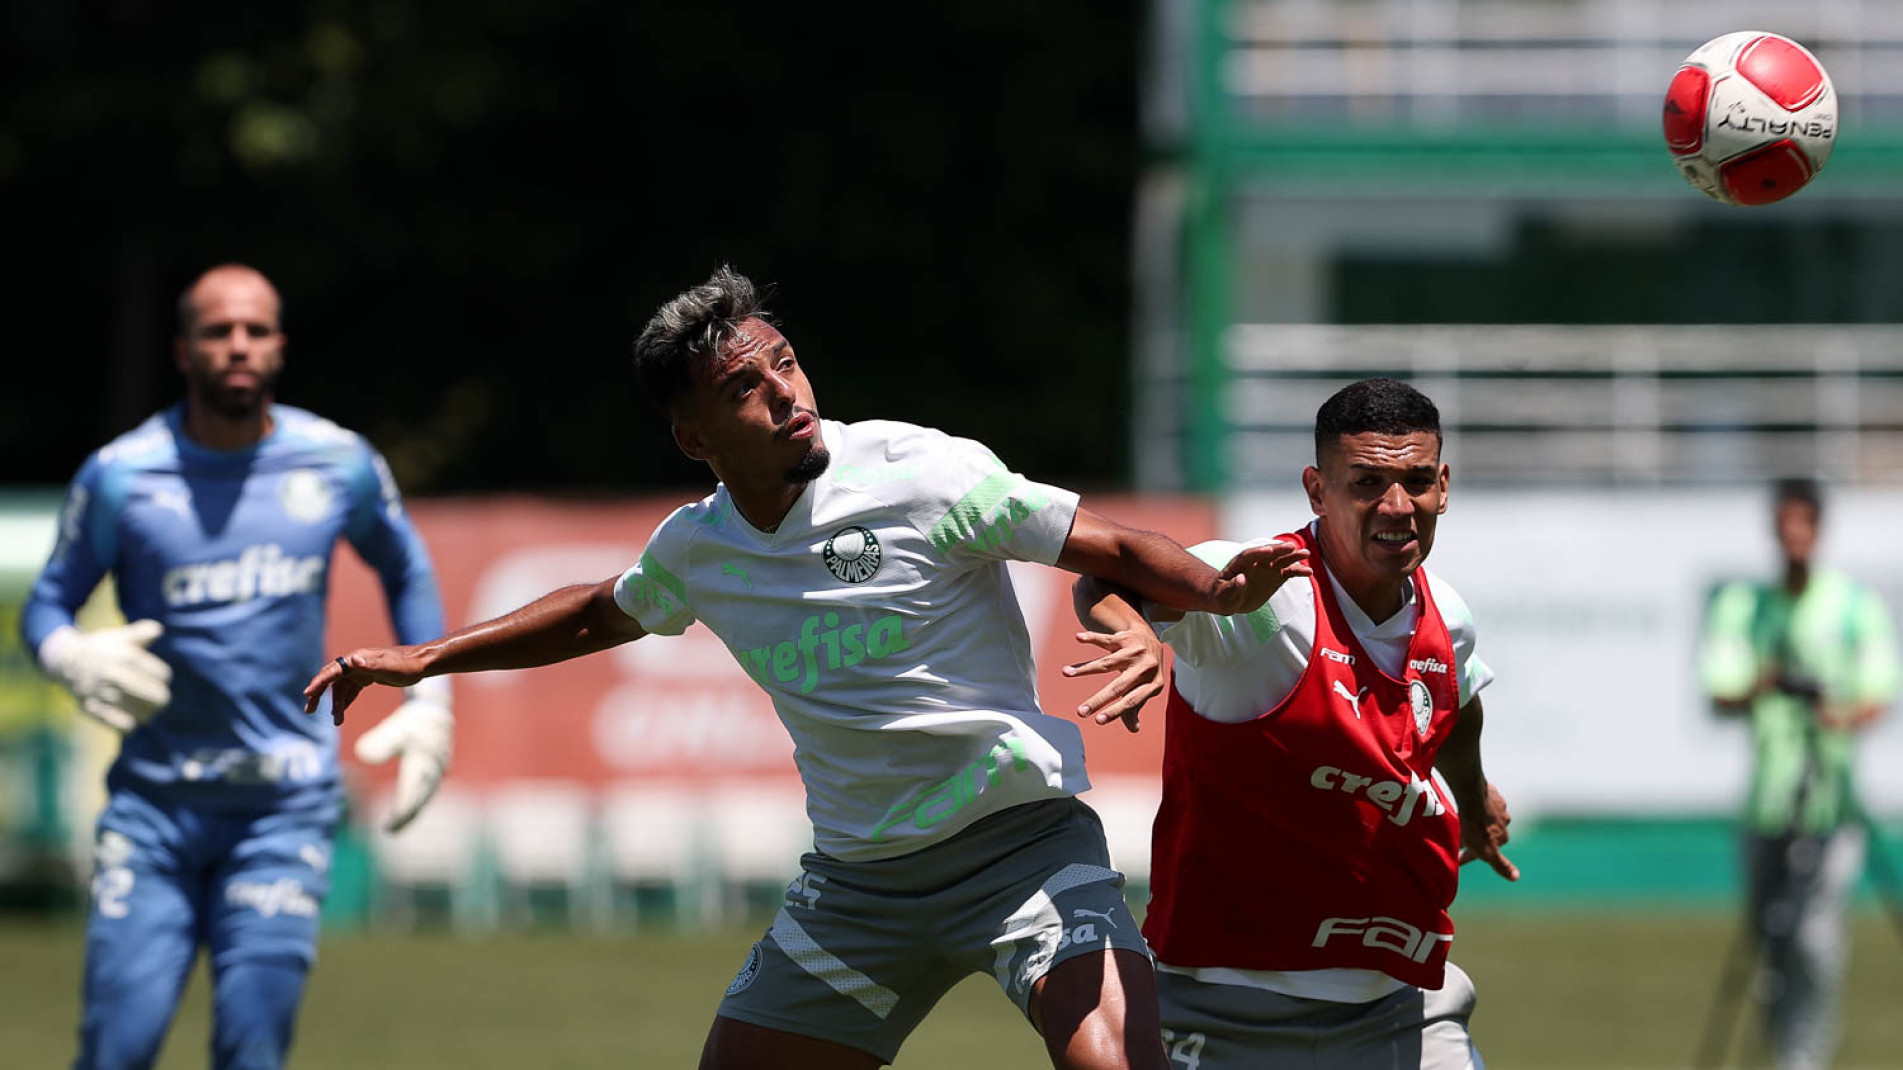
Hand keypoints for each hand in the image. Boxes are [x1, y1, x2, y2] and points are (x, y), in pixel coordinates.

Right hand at [39, 621, 172, 732]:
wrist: (64, 661)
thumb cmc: (101, 648)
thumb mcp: (121, 636)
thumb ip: (143, 632)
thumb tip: (159, 630)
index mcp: (126, 657)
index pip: (162, 675)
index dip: (164, 677)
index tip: (159, 677)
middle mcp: (116, 676)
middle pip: (157, 697)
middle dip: (161, 698)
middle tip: (159, 698)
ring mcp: (104, 694)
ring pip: (143, 713)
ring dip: (148, 712)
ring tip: (146, 709)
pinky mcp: (93, 709)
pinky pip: (123, 726)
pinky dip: (131, 724)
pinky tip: (131, 718)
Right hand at [303, 648, 428, 725]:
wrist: (421, 663)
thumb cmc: (406, 665)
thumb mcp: (389, 667)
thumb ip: (370, 665)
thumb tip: (354, 660)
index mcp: (356, 659)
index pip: (332, 672)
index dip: (318, 683)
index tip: (308, 694)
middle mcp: (355, 664)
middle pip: (331, 680)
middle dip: (319, 694)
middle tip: (310, 710)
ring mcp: (361, 671)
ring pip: (341, 688)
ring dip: (336, 704)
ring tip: (336, 722)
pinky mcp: (368, 678)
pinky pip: (351, 691)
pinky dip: (345, 702)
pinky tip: (341, 713)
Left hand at [354, 696, 453, 832]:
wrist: (434, 707)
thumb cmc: (411, 719)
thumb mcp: (393, 728)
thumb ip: (379, 742)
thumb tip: (363, 754)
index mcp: (422, 766)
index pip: (411, 798)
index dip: (400, 816)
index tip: (387, 827)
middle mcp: (433, 772)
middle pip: (420, 801)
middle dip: (406, 817)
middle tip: (391, 830)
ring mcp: (438, 770)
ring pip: (426, 796)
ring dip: (414, 809)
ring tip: (400, 822)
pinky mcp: (439, 767)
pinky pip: (428, 788)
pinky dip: (419, 798)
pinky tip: (412, 804)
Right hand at [1062, 625, 1165, 732]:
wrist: (1151, 639)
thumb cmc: (1145, 671)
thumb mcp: (1145, 689)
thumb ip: (1135, 706)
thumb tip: (1133, 729)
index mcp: (1154, 684)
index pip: (1132, 700)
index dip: (1116, 711)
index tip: (1097, 721)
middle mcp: (1146, 667)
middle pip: (1118, 686)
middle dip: (1098, 700)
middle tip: (1080, 712)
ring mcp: (1135, 651)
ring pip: (1107, 663)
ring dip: (1085, 668)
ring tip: (1066, 673)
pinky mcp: (1124, 638)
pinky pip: (1105, 639)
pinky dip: (1091, 638)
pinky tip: (1078, 638)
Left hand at [1207, 540, 1311, 615]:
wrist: (1229, 598)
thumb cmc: (1222, 595)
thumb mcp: (1223, 595)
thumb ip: (1232, 587)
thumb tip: (1242, 579)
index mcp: (1239, 563)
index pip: (1249, 555)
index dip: (1258, 553)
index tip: (1269, 550)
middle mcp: (1255, 563)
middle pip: (1268, 554)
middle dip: (1279, 550)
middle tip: (1292, 547)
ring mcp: (1266, 569)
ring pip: (1281, 560)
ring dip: (1292, 557)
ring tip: (1306, 554)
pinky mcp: (1275, 577)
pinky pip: (1288, 573)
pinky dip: (1297, 572)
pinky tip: (1308, 572)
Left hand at [1457, 781, 1519, 880]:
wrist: (1471, 796)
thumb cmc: (1475, 826)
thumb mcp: (1485, 851)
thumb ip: (1501, 865)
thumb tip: (1516, 878)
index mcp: (1503, 837)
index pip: (1487, 850)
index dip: (1470, 855)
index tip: (1457, 857)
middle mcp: (1505, 821)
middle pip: (1487, 831)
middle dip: (1476, 835)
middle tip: (1458, 836)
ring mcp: (1498, 804)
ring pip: (1485, 815)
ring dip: (1476, 818)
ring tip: (1459, 819)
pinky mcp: (1489, 790)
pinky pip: (1481, 799)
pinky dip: (1474, 803)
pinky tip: (1463, 803)